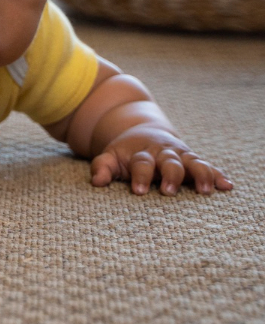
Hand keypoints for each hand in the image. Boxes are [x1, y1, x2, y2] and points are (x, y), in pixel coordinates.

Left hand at [90, 124, 232, 195]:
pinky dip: (218, 176)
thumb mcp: (110, 156)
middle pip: (169, 162)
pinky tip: (227, 186)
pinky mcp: (193, 160)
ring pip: (193, 162)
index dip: (140, 176)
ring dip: (200, 175)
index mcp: (141, 153)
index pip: (141, 163)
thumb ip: (102, 167)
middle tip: (169, 191)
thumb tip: (96, 182)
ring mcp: (181, 156)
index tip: (139, 191)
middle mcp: (163, 153)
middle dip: (171, 176)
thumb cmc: (125, 153)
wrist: (144, 131)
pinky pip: (208, 167)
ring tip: (204, 191)